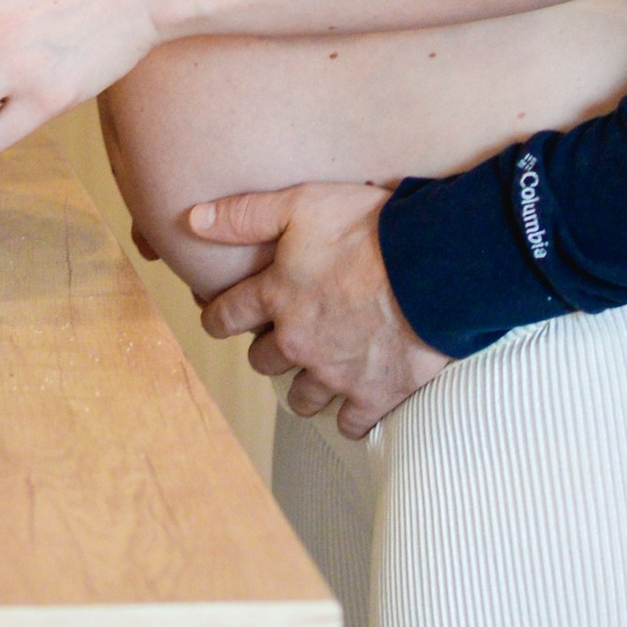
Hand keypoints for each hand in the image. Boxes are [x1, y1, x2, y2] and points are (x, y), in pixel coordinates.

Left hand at [196, 183, 449, 438]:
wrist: (433, 268)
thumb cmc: (370, 229)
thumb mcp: (301, 203)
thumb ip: (244, 215)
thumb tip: (193, 219)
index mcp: (276, 297)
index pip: (226, 316)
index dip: (216, 316)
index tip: (218, 318)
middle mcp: (298, 341)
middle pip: (263, 360)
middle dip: (268, 349)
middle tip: (283, 336)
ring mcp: (335, 373)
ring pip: (302, 396)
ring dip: (305, 385)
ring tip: (317, 371)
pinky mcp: (374, 394)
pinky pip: (349, 422)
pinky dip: (349, 415)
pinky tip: (354, 403)